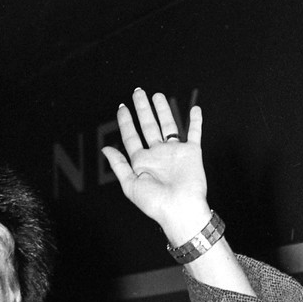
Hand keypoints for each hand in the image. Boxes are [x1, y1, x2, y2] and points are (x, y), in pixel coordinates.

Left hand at [101, 89, 210, 245]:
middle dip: (142, 108)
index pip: (131, 136)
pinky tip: (195, 109)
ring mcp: (175, 152)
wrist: (181, 210)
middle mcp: (157, 154)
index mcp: (142, 161)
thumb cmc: (155, 203)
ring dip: (163, 110)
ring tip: (157, 95)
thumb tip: (106, 148)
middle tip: (138, 92)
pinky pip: (194, 133)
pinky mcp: (191, 152)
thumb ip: (119, 165)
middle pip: (148, 125)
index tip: (122, 107)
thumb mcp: (130, 185)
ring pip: (168, 125)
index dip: (126, 121)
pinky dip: (196, 121)